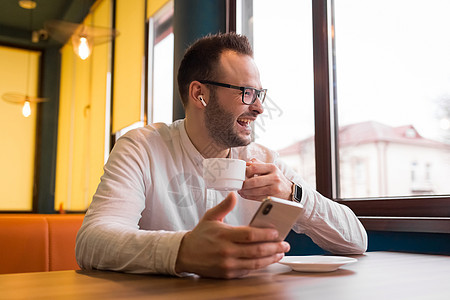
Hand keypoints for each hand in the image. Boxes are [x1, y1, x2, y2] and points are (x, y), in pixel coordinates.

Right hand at [175, 192, 289, 278]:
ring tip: (280, 252)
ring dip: (271, 258)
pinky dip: (259, 266)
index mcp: (224, 235)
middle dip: (274, 247)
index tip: (276, 232)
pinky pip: (248, 271)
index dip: (265, 234)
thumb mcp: (210, 217)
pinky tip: (267, 260)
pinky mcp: (227, 274)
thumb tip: (234, 194)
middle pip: (256, 250)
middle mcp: (227, 251)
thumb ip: (224, 206)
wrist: (184, 254)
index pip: (250, 235)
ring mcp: (227, 264)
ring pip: (255, 263)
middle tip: (285, 243)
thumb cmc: (200, 234)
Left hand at [238, 158, 291, 200]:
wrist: (289, 191)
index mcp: (272, 167)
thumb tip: (246, 163)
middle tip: (239, 185)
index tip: (240, 175)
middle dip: (243, 184)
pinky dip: (249, 197)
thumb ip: (258, 164)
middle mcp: (274, 177)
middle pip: (253, 181)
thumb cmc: (277, 178)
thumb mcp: (270, 168)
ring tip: (241, 190)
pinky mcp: (272, 197)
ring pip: (254, 191)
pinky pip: (257, 198)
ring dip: (245, 192)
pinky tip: (245, 195)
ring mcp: (274, 188)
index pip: (254, 168)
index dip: (245, 172)